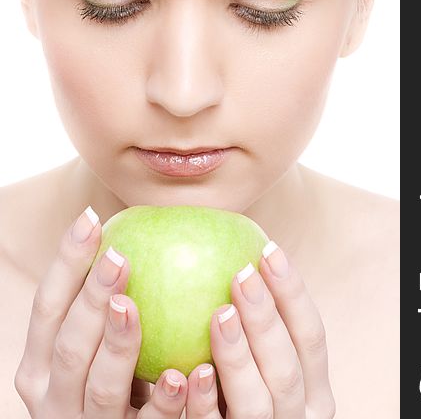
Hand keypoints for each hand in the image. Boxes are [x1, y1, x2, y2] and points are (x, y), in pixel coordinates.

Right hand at [14, 207, 195, 417]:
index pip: (47, 307)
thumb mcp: (95, 348)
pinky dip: (162, 404)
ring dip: (118, 345)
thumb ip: (106, 306)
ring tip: (132, 307)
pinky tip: (180, 376)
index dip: (66, 263)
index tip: (92, 219)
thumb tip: (135, 232)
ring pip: (101, 386)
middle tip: (118, 257)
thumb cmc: (112, 381)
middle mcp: (54, 396)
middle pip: (70, 344)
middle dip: (91, 298)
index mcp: (41, 364)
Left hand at [183, 242, 335, 417]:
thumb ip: (260, 328)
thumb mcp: (264, 364)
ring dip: (238, 358)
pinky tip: (194, 371)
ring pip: (257, 403)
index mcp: (313, 389)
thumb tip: (238, 255)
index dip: (293, 293)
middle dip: (266, 319)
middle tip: (241, 274)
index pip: (312, 337)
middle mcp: (297, 415)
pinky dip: (206, 403)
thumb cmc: (242, 393)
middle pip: (286, 367)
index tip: (269, 250)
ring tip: (220, 314)